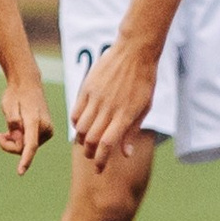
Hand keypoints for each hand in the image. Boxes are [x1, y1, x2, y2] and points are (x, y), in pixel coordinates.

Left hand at [0, 75, 53, 174]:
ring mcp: (48, 130)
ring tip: (8, 129)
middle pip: (25, 148)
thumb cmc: (16, 94)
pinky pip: (31, 143)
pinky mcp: (47, 132)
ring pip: (28, 147)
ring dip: (16, 142)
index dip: (25, 160)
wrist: (28, 84)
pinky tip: (17, 129)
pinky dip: (22, 139)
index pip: (30, 145)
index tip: (20, 172)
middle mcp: (45, 127)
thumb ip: (12, 124)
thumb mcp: (8, 107)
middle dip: (11, 145)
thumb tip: (18, 140)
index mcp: (35, 121)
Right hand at [68, 40, 156, 166]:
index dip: (101, 161)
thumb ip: (132, 131)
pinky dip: (76, 123)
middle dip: (90, 153)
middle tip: (92, 156)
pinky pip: (76, 112)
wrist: (135, 51)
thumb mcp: (144, 108)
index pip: (107, 145)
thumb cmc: (144, 81)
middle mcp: (109, 109)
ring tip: (86, 142)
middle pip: (91, 139)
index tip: (99, 169)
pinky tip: (81, 126)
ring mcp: (96, 98)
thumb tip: (125, 154)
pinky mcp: (87, 88)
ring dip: (82, 140)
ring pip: (80, 127)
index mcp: (125, 116)